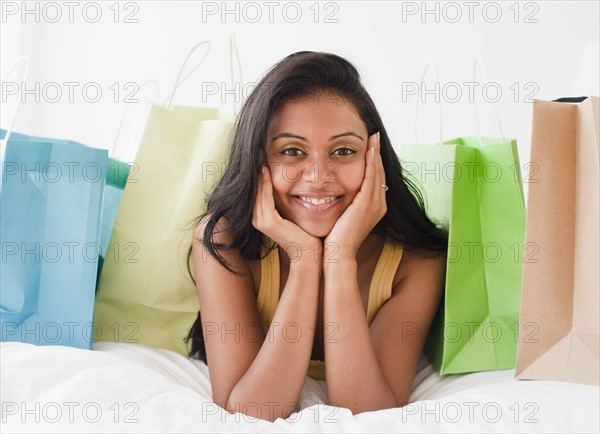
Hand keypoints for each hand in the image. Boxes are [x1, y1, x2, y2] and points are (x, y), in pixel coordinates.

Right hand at [252, 165, 322, 263]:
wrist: (310, 253)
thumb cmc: (307, 234)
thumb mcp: (294, 214)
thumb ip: (288, 202)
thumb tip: (293, 187)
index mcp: (262, 217)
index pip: (259, 192)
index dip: (260, 176)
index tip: (263, 158)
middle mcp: (257, 220)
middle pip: (254, 190)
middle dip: (256, 172)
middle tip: (258, 154)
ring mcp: (261, 222)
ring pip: (257, 192)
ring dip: (259, 175)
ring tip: (260, 158)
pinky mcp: (268, 223)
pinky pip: (265, 198)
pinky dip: (265, 184)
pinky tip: (267, 171)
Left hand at [325, 132, 386, 259]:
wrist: (338, 253)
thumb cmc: (336, 238)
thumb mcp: (344, 217)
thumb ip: (346, 204)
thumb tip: (337, 194)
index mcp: (375, 208)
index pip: (377, 179)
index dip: (375, 162)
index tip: (371, 147)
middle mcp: (379, 205)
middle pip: (381, 173)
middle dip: (377, 154)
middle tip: (375, 137)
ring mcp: (375, 204)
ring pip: (378, 172)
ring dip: (376, 154)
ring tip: (373, 138)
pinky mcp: (367, 204)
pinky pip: (371, 178)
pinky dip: (371, 163)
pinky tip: (368, 151)